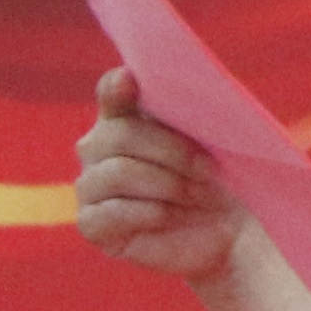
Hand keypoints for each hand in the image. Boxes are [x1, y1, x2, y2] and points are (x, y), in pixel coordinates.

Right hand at [74, 68, 260, 284]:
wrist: (222, 230)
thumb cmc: (215, 179)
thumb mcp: (211, 143)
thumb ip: (193, 115)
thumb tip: (192, 96)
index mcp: (124, 116)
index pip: (111, 92)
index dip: (117, 86)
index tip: (130, 80)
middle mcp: (97, 146)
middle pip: (121, 135)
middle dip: (171, 151)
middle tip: (208, 169)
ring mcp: (89, 184)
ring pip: (118, 173)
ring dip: (167, 184)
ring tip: (197, 195)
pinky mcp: (91, 223)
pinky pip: (112, 212)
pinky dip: (151, 213)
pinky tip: (173, 215)